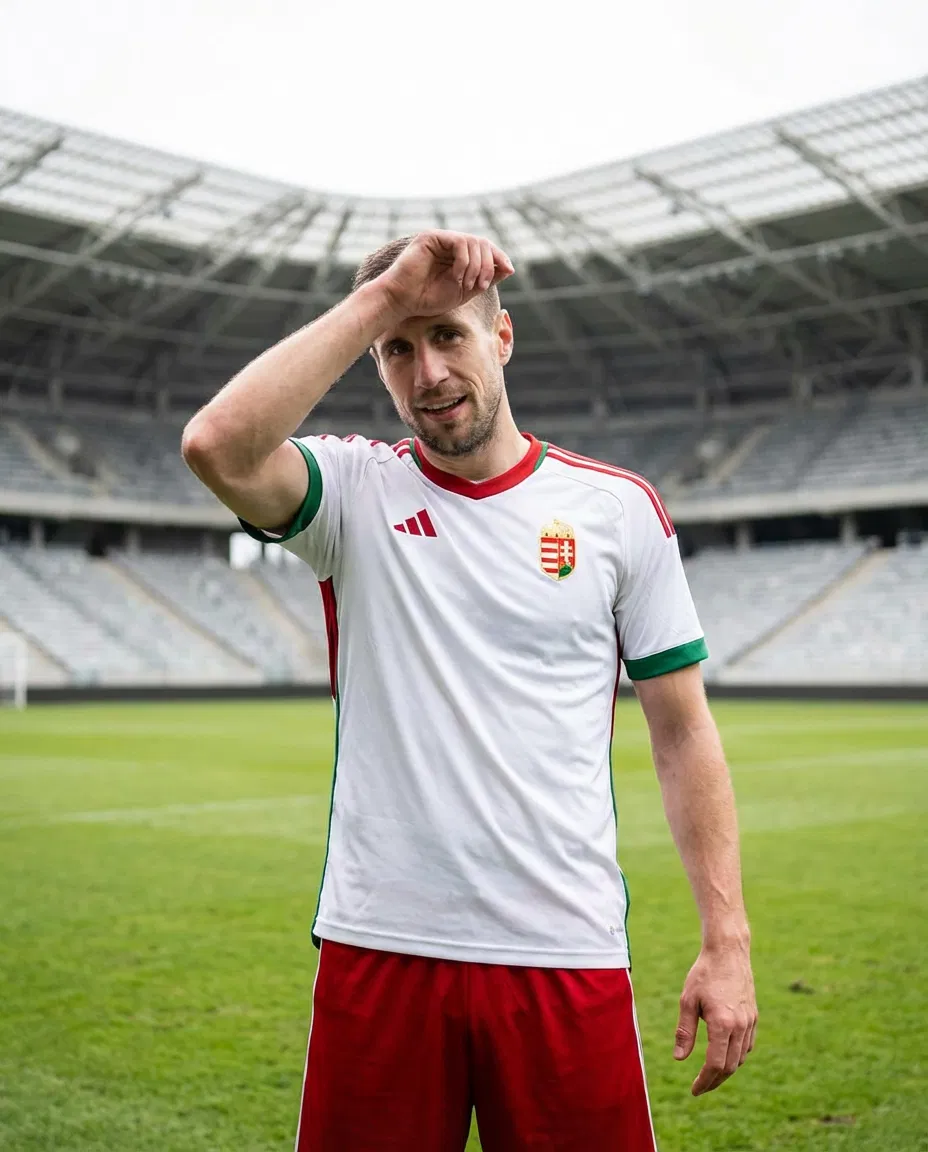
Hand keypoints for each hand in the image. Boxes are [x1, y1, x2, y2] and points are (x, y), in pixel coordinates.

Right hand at [376, 231, 513, 320]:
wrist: (404, 302)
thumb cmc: (429, 299)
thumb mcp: (466, 291)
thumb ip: (485, 279)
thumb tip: (509, 268)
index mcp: (458, 255)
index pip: (486, 248)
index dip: (499, 257)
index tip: (509, 270)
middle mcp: (450, 244)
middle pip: (483, 243)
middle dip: (488, 265)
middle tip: (481, 285)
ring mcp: (441, 239)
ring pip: (473, 242)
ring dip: (476, 266)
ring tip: (466, 285)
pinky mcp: (431, 237)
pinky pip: (459, 242)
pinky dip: (464, 261)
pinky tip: (456, 277)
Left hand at [674, 939, 756, 1095]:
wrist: (728, 951)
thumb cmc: (704, 974)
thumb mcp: (687, 1000)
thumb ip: (685, 1031)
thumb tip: (679, 1059)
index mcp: (722, 1024)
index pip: (715, 1064)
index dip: (704, 1081)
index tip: (694, 1090)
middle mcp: (740, 1026)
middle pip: (730, 1066)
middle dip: (714, 1081)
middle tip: (700, 1087)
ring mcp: (750, 1022)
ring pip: (740, 1058)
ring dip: (726, 1070)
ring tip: (710, 1075)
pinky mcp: (754, 1016)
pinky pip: (747, 1046)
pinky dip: (737, 1057)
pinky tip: (725, 1056)